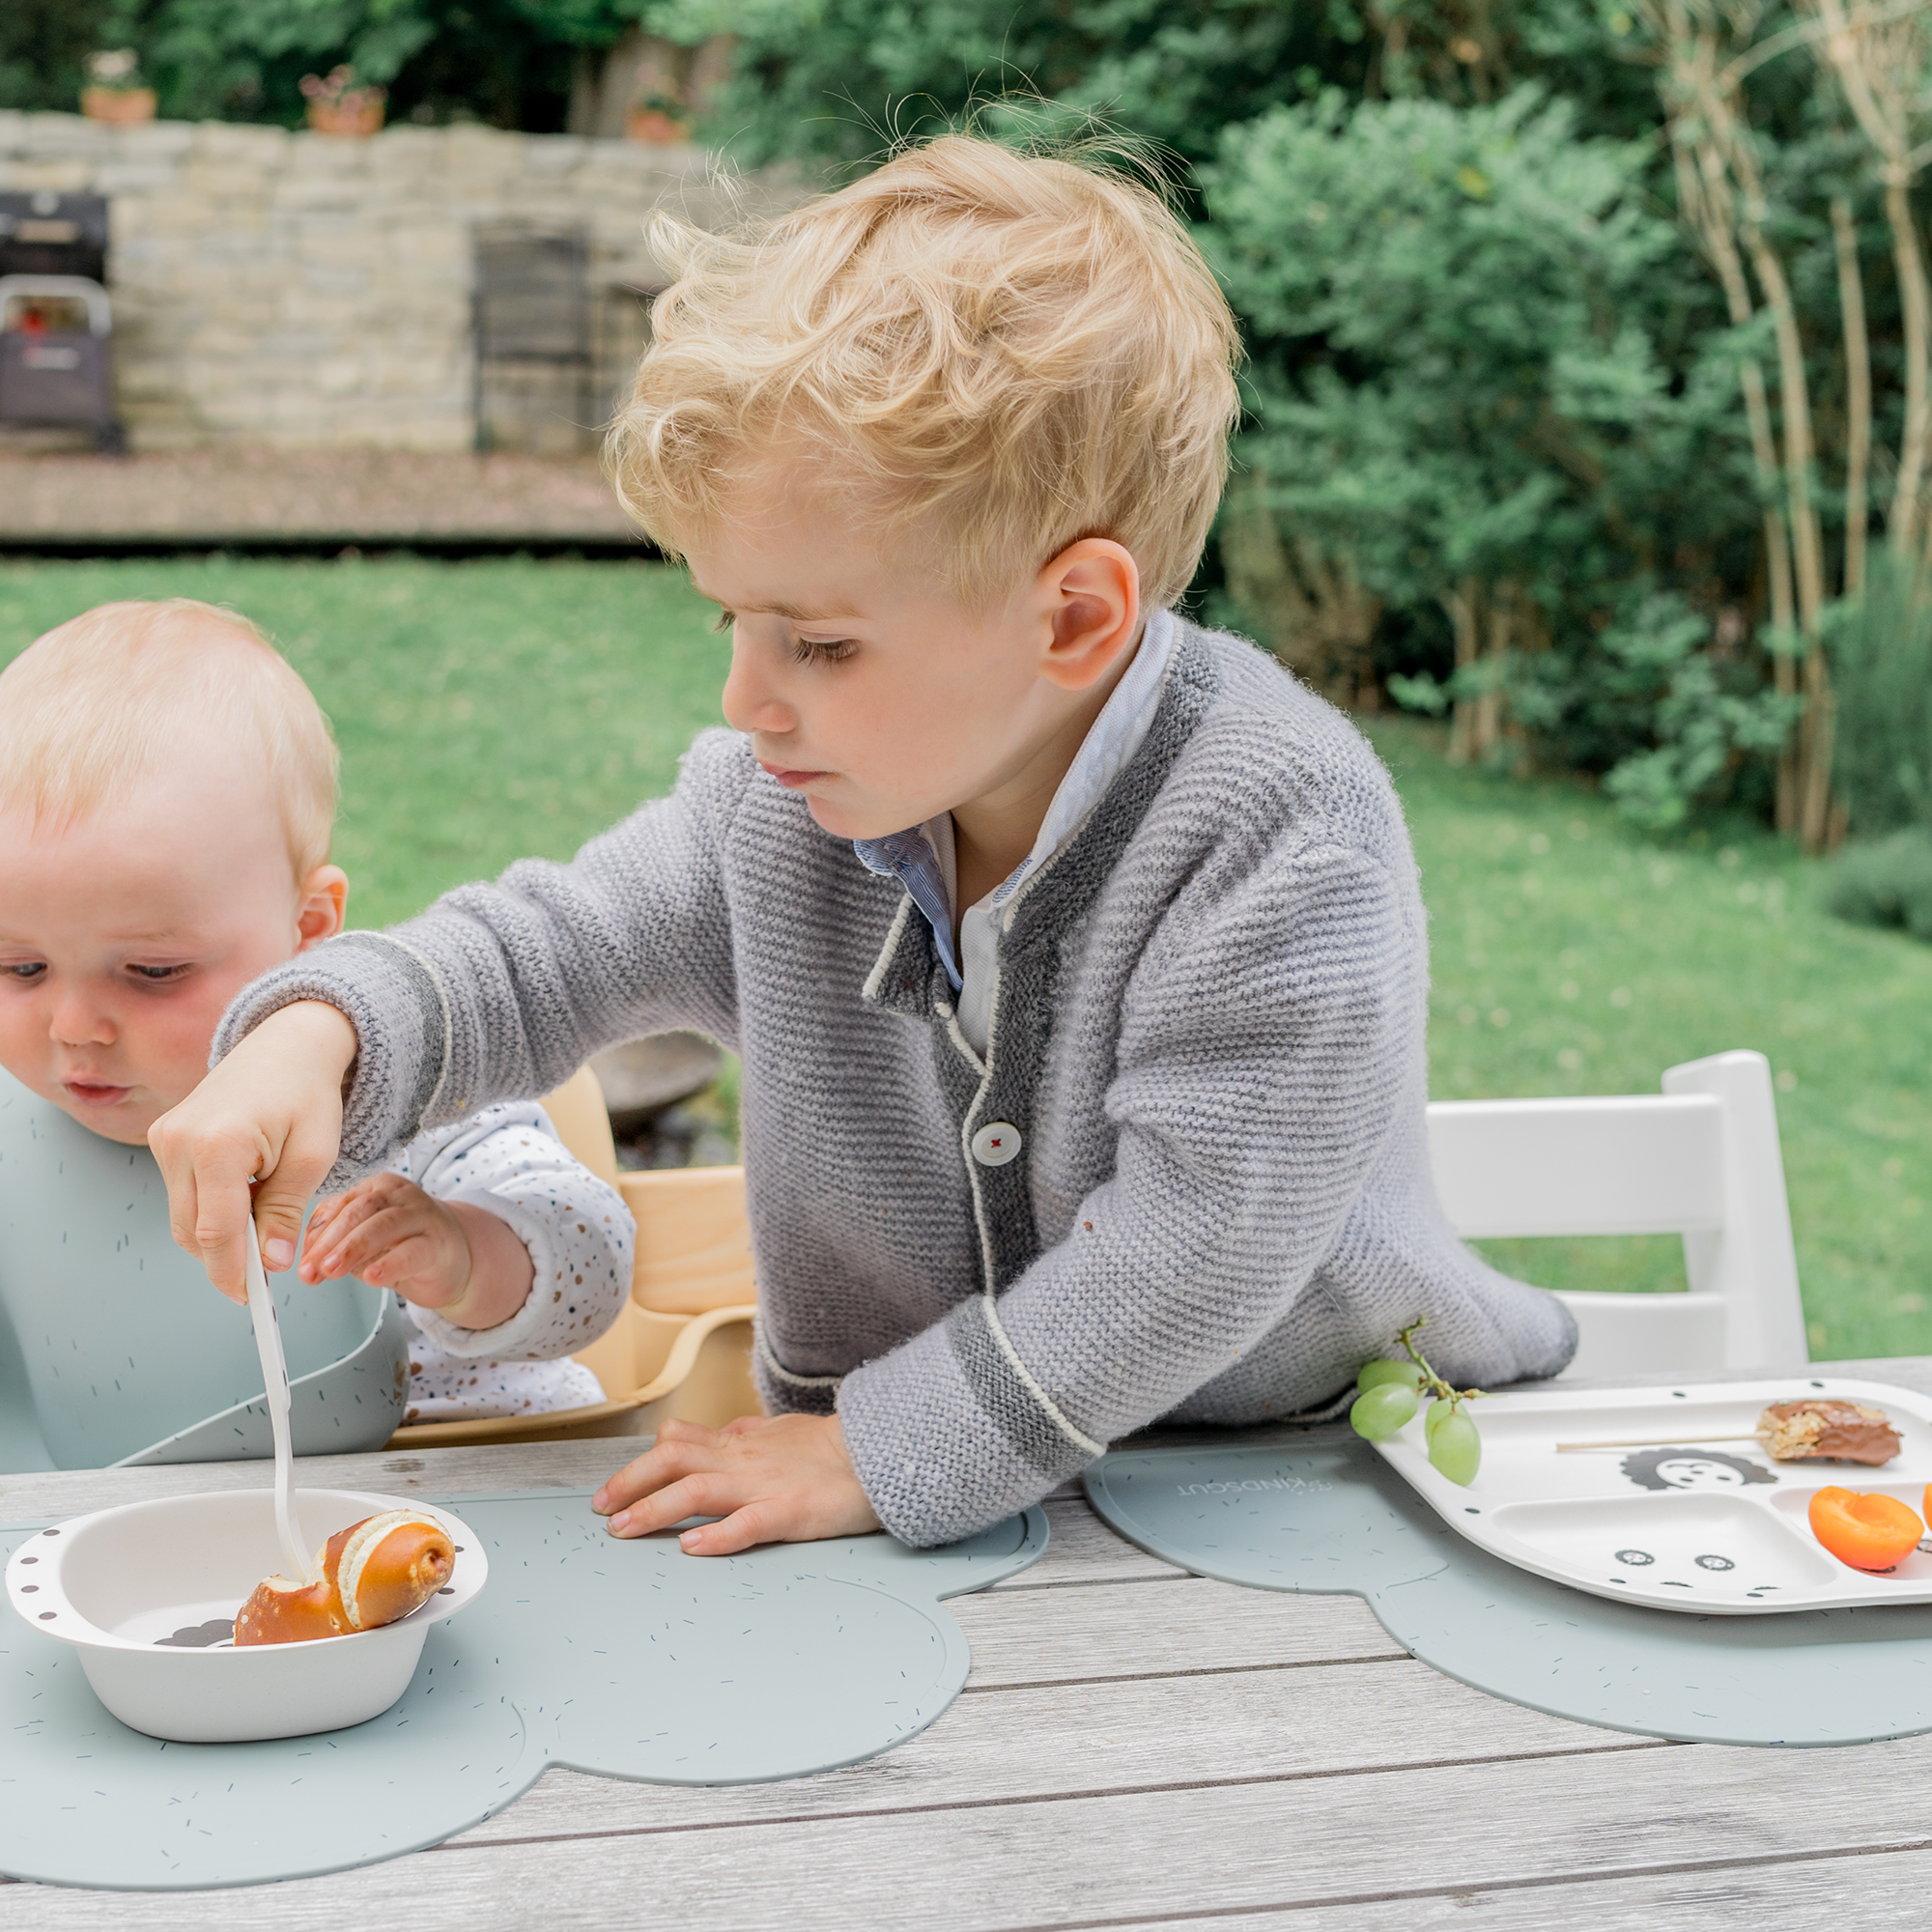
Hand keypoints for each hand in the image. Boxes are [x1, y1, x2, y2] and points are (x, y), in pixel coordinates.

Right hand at [148, 1001, 358, 1302]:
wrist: (287, 1045)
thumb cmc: (307, 1093)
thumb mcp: (313, 1156)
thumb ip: (288, 1211)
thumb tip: (272, 1262)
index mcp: (218, 1143)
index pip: (216, 1230)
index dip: (233, 1272)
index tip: (250, 1300)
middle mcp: (179, 1140)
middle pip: (193, 1230)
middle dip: (228, 1257)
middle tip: (266, 1274)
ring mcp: (164, 1138)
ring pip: (184, 1216)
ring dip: (220, 1232)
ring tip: (266, 1221)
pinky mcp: (163, 1138)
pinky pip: (183, 1194)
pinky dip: (212, 1208)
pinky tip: (247, 1197)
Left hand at [299, 1174, 534, 1330]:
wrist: (455, 1258)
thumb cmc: (404, 1245)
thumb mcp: (365, 1242)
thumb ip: (338, 1245)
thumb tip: (308, 1263)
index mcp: (377, 1188)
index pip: (340, 1204)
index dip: (316, 1233)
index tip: (300, 1261)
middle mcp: (401, 1195)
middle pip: (360, 1209)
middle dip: (330, 1241)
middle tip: (312, 1268)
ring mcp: (423, 1216)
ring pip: (384, 1224)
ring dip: (353, 1248)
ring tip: (332, 1270)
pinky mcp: (439, 1243)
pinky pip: (413, 1251)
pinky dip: (390, 1264)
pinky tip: (372, 1276)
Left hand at [593, 1414, 881, 1555]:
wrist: (882, 1455)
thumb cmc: (833, 1449)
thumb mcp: (781, 1432)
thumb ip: (745, 1434)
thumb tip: (716, 1433)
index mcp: (741, 1444)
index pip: (677, 1441)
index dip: (640, 1463)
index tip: (613, 1488)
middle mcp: (744, 1461)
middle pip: (673, 1459)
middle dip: (630, 1483)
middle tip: (601, 1510)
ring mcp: (765, 1486)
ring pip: (698, 1488)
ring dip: (655, 1509)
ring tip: (624, 1529)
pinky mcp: (791, 1512)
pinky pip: (748, 1523)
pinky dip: (718, 1535)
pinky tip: (693, 1548)